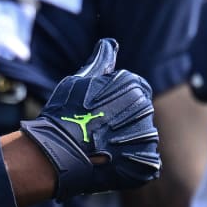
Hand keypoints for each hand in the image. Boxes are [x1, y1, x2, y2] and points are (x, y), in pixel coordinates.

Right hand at [18, 38, 160, 200]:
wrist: (59, 151)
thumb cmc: (65, 112)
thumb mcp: (79, 80)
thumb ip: (101, 62)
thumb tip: (110, 43)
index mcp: (131, 84)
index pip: (136, 89)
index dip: (116, 101)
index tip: (100, 111)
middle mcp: (144, 107)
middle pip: (139, 112)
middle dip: (123, 120)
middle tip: (98, 129)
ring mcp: (147, 135)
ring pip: (142, 136)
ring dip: (127, 141)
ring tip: (103, 146)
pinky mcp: (147, 161)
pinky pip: (145, 160)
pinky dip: (131, 162)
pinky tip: (110, 161)